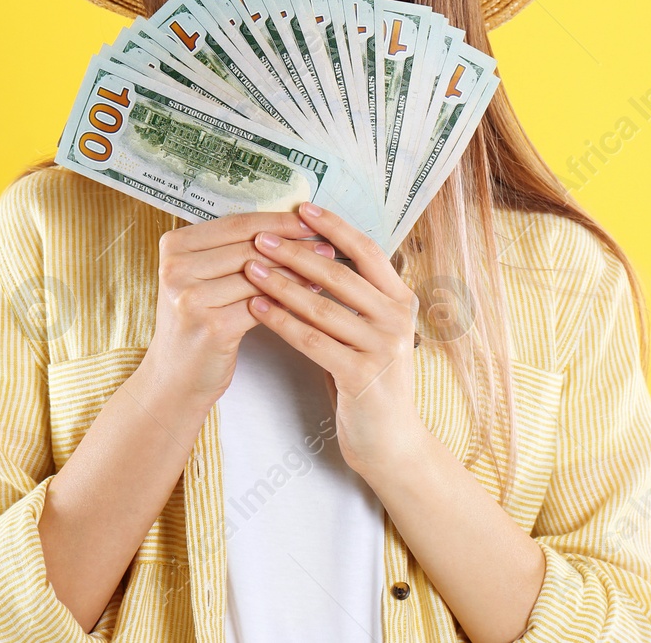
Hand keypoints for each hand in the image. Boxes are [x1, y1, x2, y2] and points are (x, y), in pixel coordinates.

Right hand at [142, 210, 321, 407]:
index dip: (278, 220)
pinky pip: (262, 305)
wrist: (175, 379)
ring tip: (326, 269)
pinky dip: (289, 299)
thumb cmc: (196, 324)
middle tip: (327, 246)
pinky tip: (311, 297)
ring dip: (297, 272)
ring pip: (259, 276)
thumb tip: (289, 228)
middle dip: (294, 246)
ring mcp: (190, 297)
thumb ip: (230, 252)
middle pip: (249, 247)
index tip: (310, 220)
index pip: (236, 223)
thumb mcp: (200, 279)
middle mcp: (176, 268)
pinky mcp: (211, 325)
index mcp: (173, 246)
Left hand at [242, 200, 425, 478]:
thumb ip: (355, 297)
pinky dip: (282, 322)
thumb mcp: (372, 331)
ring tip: (250, 267)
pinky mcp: (362, 376)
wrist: (392, 443)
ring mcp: (383, 348)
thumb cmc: (371, 379)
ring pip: (322, 307)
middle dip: (296, 253)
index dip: (334, 227)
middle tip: (259, 236)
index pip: (368, 251)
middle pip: (340, 275)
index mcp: (401, 300)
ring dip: (281, 285)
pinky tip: (257, 308)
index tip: (302, 207)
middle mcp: (398, 319)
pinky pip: (313, 341)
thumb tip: (313, 252)